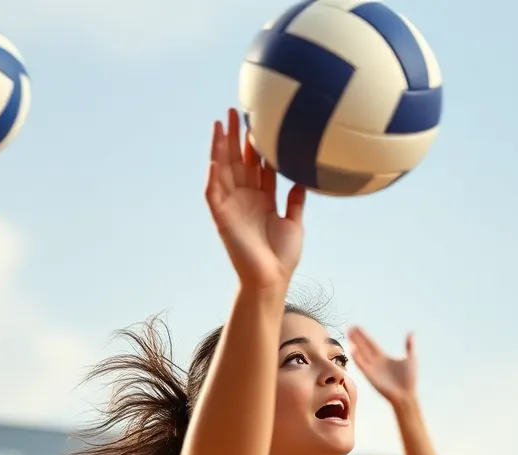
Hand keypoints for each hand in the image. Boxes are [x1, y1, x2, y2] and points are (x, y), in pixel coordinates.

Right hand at [205, 108, 305, 288]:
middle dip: (235, 136)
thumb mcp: (294, 222)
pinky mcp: (222, 217)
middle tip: (234, 111)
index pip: (257, 165)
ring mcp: (232, 206)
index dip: (256, 144)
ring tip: (220, 123)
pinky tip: (215, 157)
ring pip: (223, 170)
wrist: (272, 279)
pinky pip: (214, 192)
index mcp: (262, 198)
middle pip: (238, 160)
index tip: (258, 121)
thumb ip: (296, 200)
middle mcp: (245, 198)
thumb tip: (304, 179)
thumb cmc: (283, 257)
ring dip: (220, 147)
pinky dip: (214, 175)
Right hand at [347, 327, 416, 407]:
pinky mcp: (370, 376)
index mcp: (383, 357)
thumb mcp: (411, 358)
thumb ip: (409, 345)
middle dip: (356, 338)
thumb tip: (411, 332)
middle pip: (364, 347)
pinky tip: (353, 349)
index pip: (371, 344)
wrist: (406, 395)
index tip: (357, 327)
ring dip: (355, 345)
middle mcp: (376, 362)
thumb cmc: (409, 379)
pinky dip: (357, 358)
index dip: (364, 335)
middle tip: (349, 327)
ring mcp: (372, 369)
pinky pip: (362, 365)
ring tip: (348, 335)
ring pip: (361, 354)